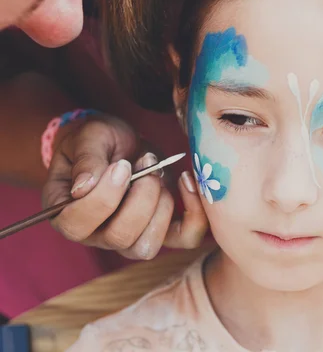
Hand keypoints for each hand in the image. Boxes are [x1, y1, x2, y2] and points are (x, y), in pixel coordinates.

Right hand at [42, 114, 207, 258]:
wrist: (123, 143)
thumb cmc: (99, 140)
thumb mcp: (90, 138)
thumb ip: (87, 160)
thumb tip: (83, 189)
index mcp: (66, 213)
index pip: (77, 225)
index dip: (103, 198)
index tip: (122, 166)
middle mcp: (95, 235)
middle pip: (119, 238)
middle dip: (140, 198)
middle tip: (146, 164)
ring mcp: (130, 238)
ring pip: (148, 245)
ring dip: (162, 206)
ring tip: (158, 174)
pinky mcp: (161, 231)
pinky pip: (185, 238)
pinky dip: (194, 214)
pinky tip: (186, 182)